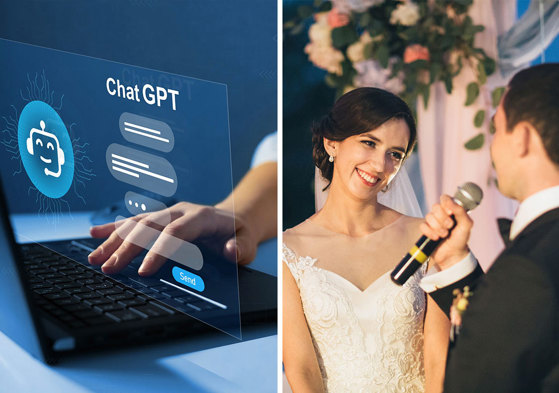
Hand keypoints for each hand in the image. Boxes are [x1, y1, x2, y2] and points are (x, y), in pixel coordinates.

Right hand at [88, 202, 257, 275]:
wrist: (235, 218)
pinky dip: (114, 228)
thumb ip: (242, 247)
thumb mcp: (249, 242)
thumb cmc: (240, 234)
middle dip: (128, 248)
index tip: (144, 272)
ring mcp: (169, 213)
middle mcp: (182, 211)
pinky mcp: (161, 218)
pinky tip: (95, 234)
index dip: (159, 251)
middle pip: (150, 227)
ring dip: (114, 240)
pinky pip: (135, 221)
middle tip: (109, 269)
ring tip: (94, 257)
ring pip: (137, 223)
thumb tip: (231, 251)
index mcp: (202, 217)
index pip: (176, 233)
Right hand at [420, 194, 472, 270]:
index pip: (444, 198)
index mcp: (452, 210)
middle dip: (443, 219)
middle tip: (450, 227)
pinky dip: (430, 233)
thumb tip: (450, 202)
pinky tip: (436, 238)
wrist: (453, 255)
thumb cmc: (461, 239)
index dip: (446, 204)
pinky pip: (423, 226)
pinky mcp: (426, 230)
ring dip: (438, 227)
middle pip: (435, 207)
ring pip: (428, 216)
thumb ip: (461, 211)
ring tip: (444, 235)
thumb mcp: (466, 225)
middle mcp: (441, 214)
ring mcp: (432, 222)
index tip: (450, 212)